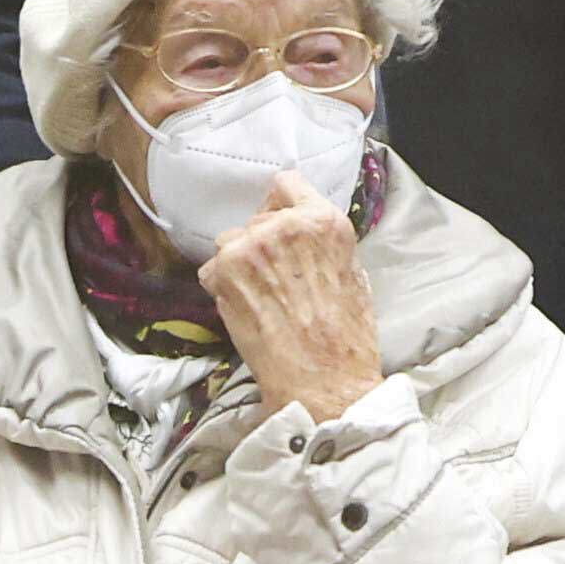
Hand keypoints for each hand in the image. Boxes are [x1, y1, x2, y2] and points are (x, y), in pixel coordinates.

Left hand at [202, 172, 384, 424]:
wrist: (322, 378)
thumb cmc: (345, 336)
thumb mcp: (351, 272)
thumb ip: (321, 243)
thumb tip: (299, 234)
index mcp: (324, 221)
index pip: (287, 184)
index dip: (282, 206)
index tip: (280, 224)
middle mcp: (283, 225)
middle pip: (257, 219)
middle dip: (262, 244)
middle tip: (277, 280)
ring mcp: (249, 247)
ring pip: (231, 242)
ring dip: (239, 264)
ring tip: (261, 297)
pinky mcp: (222, 272)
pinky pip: (212, 269)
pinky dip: (222, 286)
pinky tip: (245, 309)